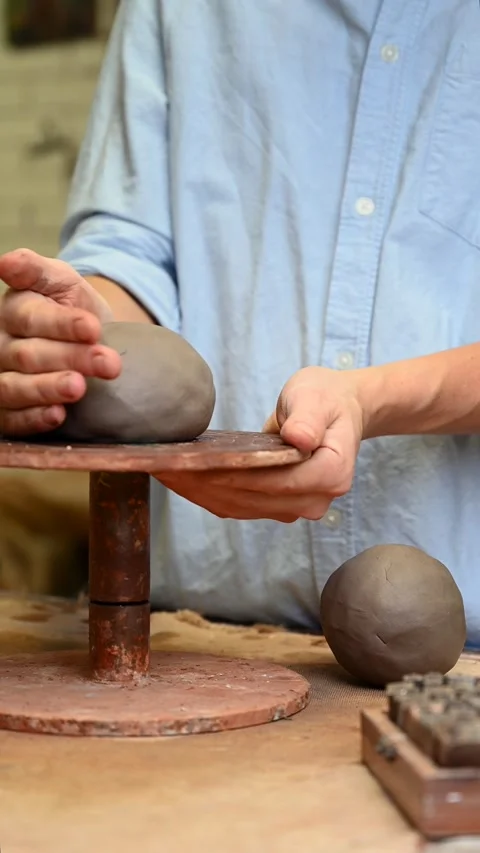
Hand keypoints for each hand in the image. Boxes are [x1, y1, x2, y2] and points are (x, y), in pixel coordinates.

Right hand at [0, 248, 121, 435]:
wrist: (89, 341)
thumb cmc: (72, 307)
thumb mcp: (61, 281)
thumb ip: (36, 269)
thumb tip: (6, 262)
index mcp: (12, 311)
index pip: (31, 318)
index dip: (62, 324)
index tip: (94, 328)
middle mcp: (1, 347)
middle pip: (28, 355)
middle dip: (72, 358)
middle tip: (109, 364)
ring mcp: (2, 379)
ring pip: (13, 388)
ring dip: (47, 389)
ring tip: (79, 389)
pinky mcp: (8, 411)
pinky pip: (11, 420)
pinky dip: (32, 419)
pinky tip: (57, 416)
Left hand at [157, 366, 364, 521]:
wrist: (335, 410)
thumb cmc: (326, 398)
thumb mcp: (318, 398)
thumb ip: (309, 419)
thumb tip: (299, 439)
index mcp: (332, 474)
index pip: (277, 482)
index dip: (237, 475)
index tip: (199, 464)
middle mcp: (315, 500)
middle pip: (254, 498)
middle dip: (209, 484)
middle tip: (167, 466)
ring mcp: (296, 507)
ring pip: (241, 506)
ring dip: (201, 492)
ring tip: (166, 472)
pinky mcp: (277, 506)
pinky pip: (238, 505)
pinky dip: (208, 494)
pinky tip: (181, 478)